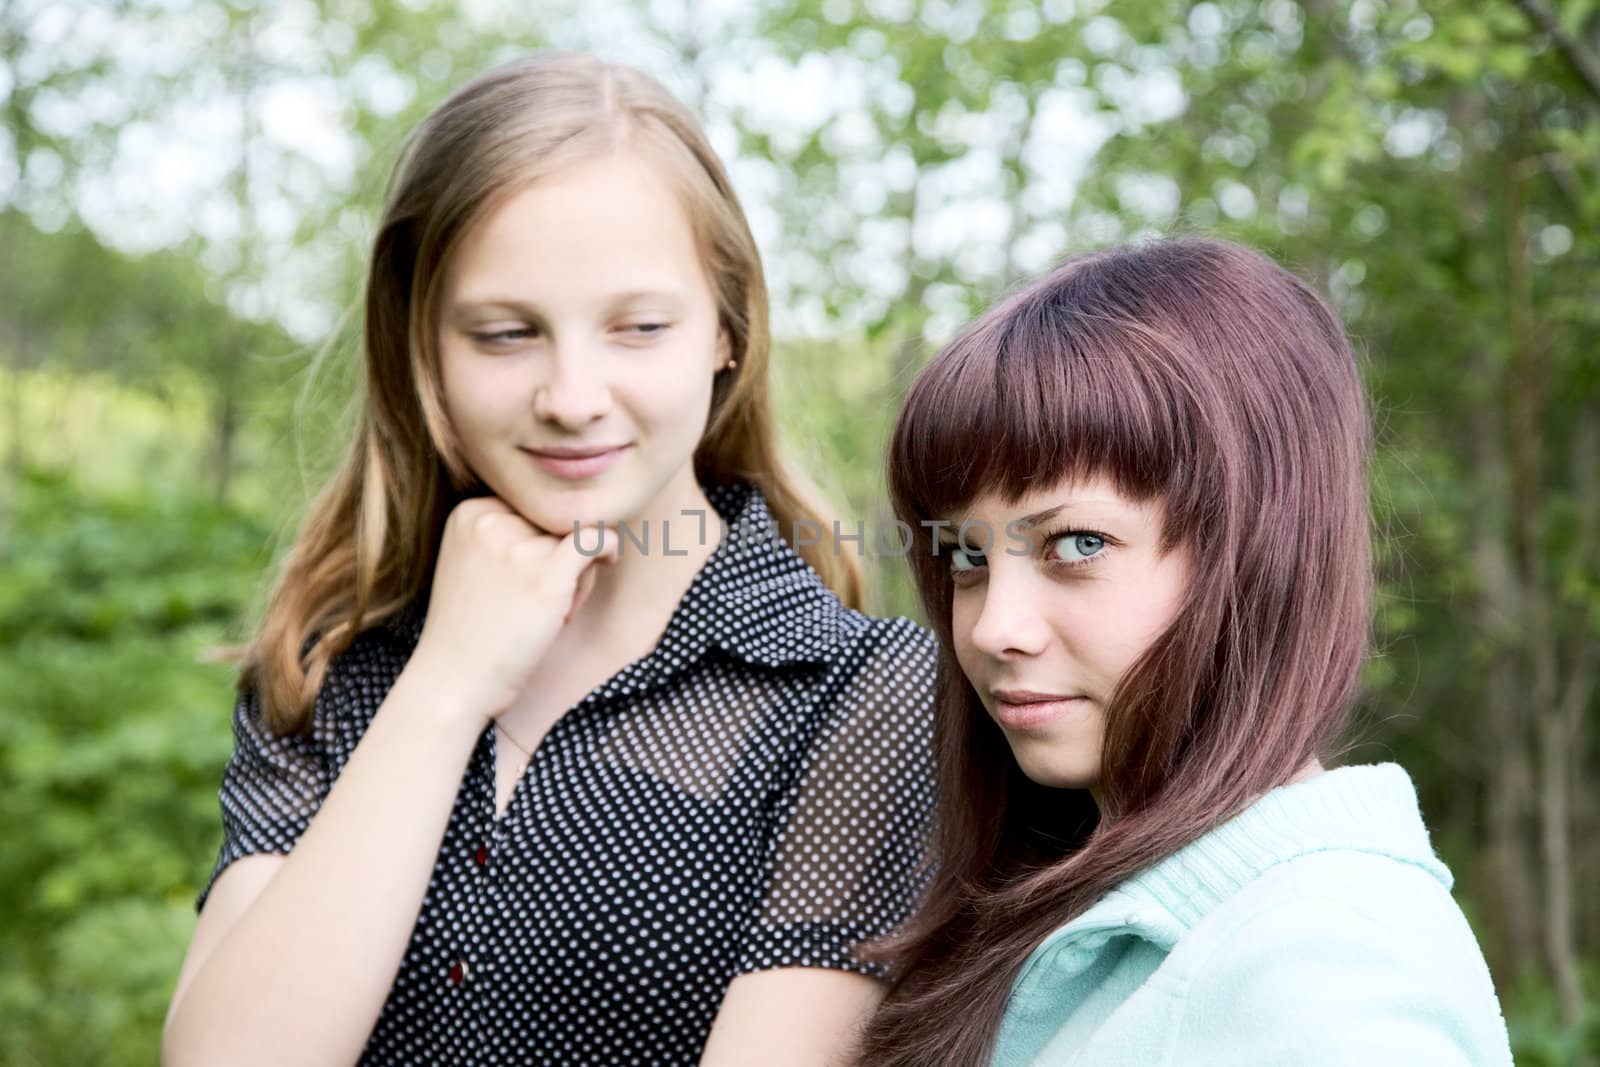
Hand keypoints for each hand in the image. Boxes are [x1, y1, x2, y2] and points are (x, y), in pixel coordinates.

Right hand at [409, 496, 614, 721]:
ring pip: (576, 534)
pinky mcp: (546, 574)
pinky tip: (609, 562)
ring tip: (551, 608)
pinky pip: (595, 539)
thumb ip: (511, 534)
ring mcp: (517, 546)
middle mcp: (490, 521)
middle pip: (554, 519)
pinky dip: (608, 548)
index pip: (531, 506)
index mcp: (468, 513)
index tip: (528, 576)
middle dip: (559, 554)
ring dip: (578, 570)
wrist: (454, 681)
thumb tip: (576, 516)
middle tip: (539, 599)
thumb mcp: (476, 565)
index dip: (539, 539)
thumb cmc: (472, 632)